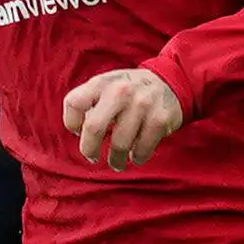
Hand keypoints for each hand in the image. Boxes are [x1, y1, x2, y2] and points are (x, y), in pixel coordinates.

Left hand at [63, 67, 182, 168]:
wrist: (171, 81)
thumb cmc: (129, 91)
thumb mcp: (107, 85)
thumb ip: (89, 103)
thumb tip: (79, 133)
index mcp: (101, 83)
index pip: (74, 103)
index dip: (72, 123)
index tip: (80, 132)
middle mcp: (120, 91)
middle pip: (94, 127)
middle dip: (89, 149)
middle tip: (92, 157)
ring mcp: (141, 104)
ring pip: (119, 145)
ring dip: (116, 160)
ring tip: (117, 162)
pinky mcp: (159, 119)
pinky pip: (142, 150)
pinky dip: (138, 158)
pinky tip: (136, 155)